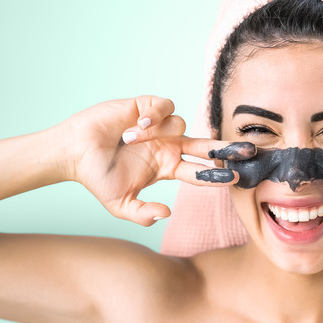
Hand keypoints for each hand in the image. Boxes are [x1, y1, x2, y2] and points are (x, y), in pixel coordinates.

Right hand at [56, 96, 254, 225]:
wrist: (74, 153)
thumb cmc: (97, 178)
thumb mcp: (120, 204)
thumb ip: (143, 214)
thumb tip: (167, 214)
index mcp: (168, 167)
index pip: (200, 172)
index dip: (217, 175)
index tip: (234, 179)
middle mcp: (169, 146)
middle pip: (207, 146)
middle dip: (227, 148)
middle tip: (248, 151)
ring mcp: (160, 127)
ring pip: (181, 125)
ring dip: (158, 133)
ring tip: (130, 138)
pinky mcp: (147, 107)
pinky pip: (165, 107)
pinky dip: (155, 116)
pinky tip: (136, 125)